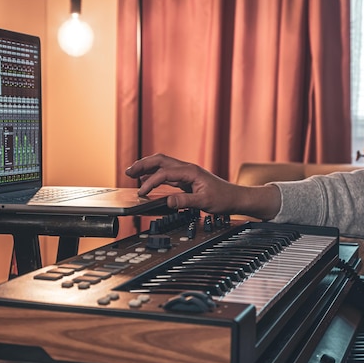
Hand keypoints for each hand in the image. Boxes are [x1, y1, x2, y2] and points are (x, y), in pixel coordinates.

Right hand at [126, 153, 280, 218]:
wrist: (236, 197)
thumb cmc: (223, 198)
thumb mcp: (204, 202)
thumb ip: (185, 201)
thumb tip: (167, 201)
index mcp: (190, 171)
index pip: (164, 174)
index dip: (150, 183)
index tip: (142, 194)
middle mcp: (187, 168)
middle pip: (160, 161)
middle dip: (143, 164)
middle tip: (128, 171)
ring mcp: (187, 172)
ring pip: (163, 164)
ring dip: (147, 167)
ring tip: (132, 173)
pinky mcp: (187, 179)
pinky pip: (167, 173)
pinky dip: (155, 174)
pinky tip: (148, 180)